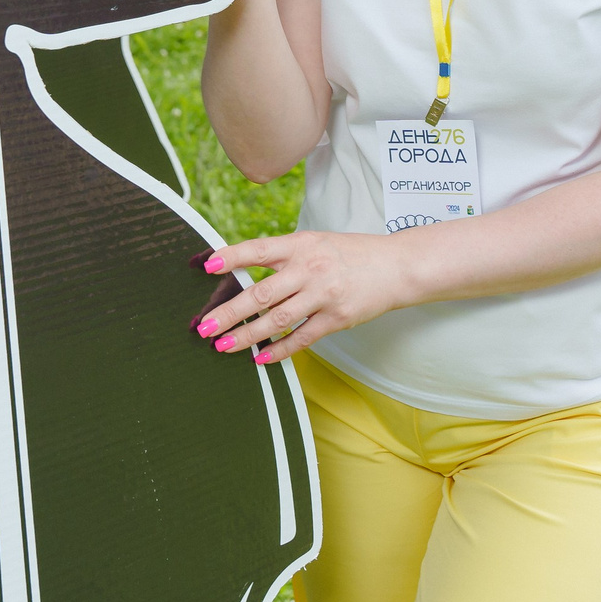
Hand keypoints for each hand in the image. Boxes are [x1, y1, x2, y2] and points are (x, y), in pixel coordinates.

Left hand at [193, 231, 410, 363]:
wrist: (396, 266)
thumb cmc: (350, 253)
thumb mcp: (316, 243)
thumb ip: (283, 255)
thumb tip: (241, 271)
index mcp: (301, 245)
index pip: (259, 249)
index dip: (231, 257)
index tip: (206, 266)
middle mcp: (310, 269)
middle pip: (261, 294)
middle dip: (228, 312)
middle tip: (204, 326)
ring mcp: (324, 295)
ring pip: (277, 320)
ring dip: (246, 336)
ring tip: (223, 346)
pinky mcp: (337, 318)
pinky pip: (302, 338)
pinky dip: (279, 350)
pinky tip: (260, 358)